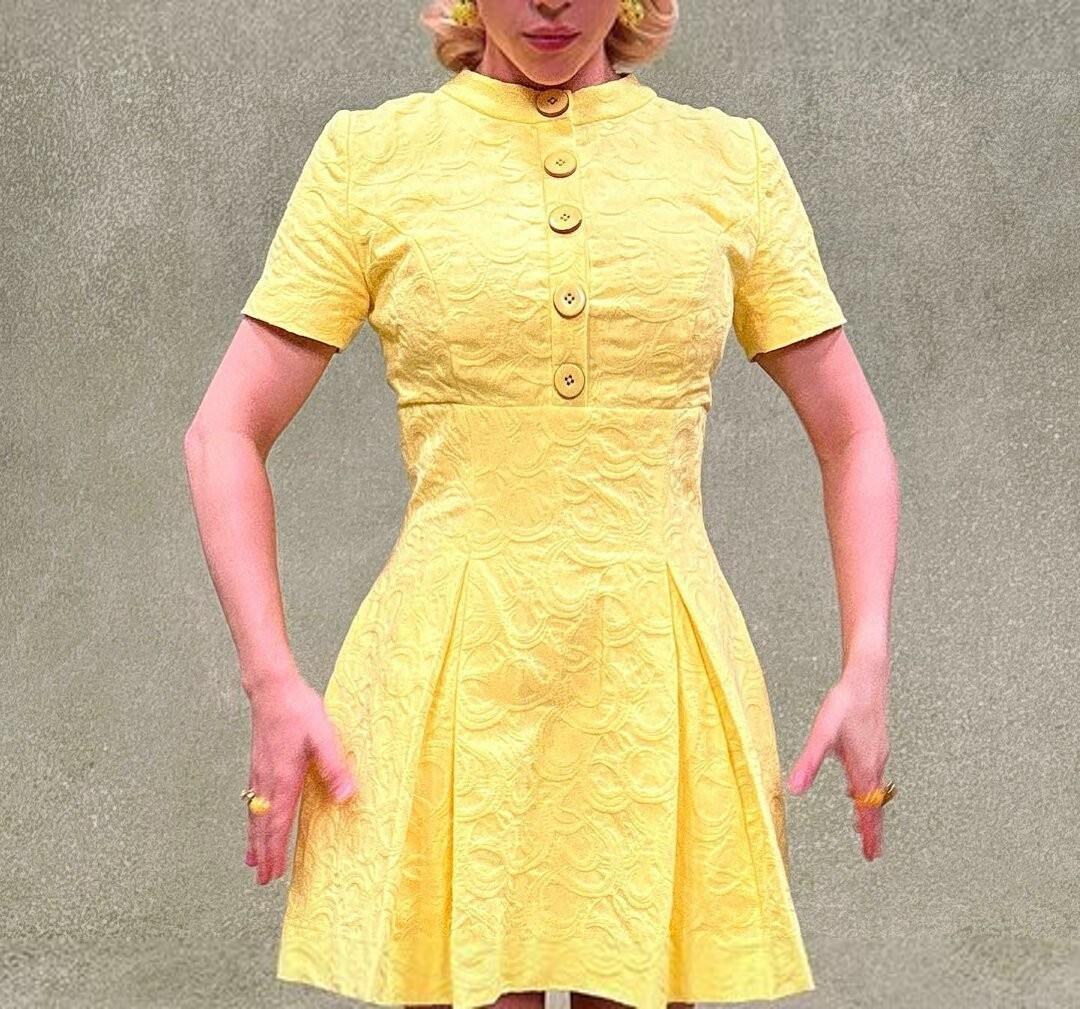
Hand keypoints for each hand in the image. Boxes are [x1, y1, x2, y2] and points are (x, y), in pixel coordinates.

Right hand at [243, 673, 357, 884]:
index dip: (274, 851)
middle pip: (262, 825)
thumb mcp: (324, 736)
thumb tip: (347, 797)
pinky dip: (251, 818)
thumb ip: (335, 767)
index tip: (271, 874)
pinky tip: (254, 818)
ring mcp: (259, 772)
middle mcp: (267, 780)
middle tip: (261, 879)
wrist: (272, 689)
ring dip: (254, 839)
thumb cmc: (298, 710)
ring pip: (254, 814)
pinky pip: (252, 799)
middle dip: (262, 853)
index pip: (277, 824)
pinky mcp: (259, 763)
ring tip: (251, 860)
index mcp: (284, 779)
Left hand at [786, 674, 891, 859]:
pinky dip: (869, 789)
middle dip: (872, 828)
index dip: (868, 832)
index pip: (868, 809)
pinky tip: (857, 786)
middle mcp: (874, 763)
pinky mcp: (876, 743)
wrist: (867, 677)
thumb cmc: (845, 702)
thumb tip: (793, 788)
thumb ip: (808, 761)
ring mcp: (878, 753)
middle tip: (872, 851)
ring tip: (863, 825)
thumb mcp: (821, 733)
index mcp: (862, 766)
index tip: (871, 853)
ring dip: (871, 809)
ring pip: (876, 789)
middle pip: (876, 803)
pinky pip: (874, 774)